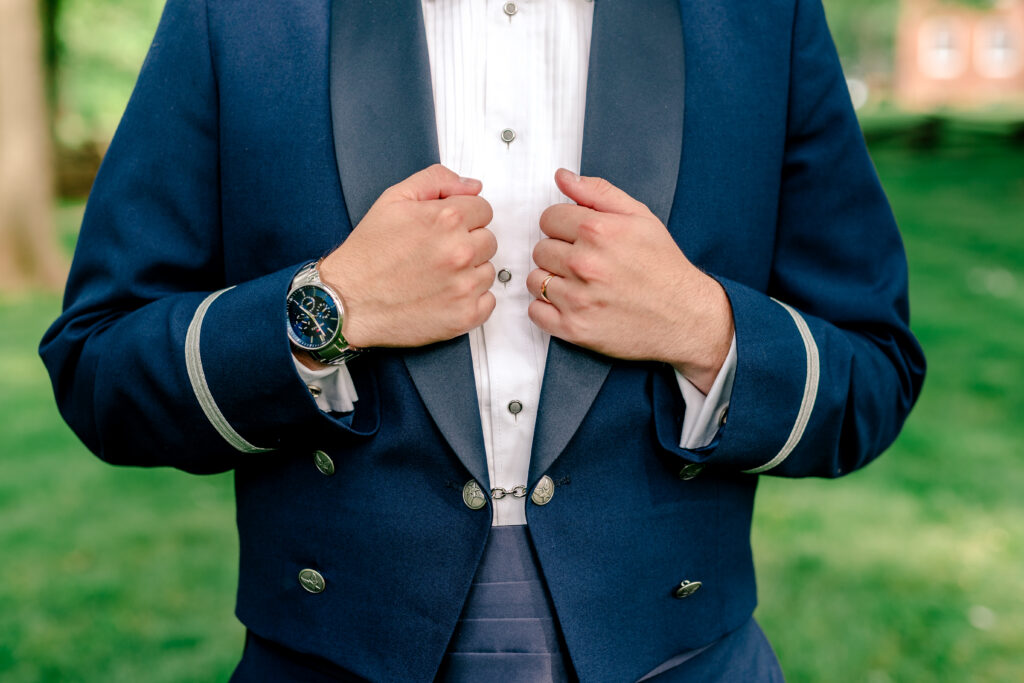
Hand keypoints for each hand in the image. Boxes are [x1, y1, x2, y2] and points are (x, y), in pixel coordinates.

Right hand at [319, 164, 496, 347]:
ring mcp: (464, 286)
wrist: (347, 300)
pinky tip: (445, 296)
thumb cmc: (367, 253)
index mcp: (447, 218)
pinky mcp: (464, 316)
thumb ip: (437, 181)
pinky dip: (471, 301)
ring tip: (436, 277)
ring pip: (488, 271)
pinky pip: (488, 302)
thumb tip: (472, 186)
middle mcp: (460, 251)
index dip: (464, 218)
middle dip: (467, 244)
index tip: (445, 230)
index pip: (484, 209)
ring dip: (469, 273)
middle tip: (436, 254)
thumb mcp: (394, 199)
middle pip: (489, 240)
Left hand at [526, 169, 733, 393]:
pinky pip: (536, 312)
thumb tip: (562, 177)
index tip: (578, 238)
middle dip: (559, 253)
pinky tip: (571, 304)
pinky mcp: (574, 328)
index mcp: (598, 232)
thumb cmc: (663, 267)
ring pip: (535, 280)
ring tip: (579, 284)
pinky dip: (547, 309)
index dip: (563, 226)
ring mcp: (577, 299)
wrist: (685, 316)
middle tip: (585, 263)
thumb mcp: (639, 217)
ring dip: (552, 281)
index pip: (548, 218)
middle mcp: (584, 264)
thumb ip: (597, 192)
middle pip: (540, 249)